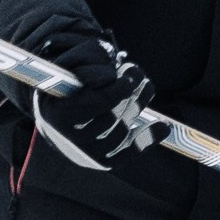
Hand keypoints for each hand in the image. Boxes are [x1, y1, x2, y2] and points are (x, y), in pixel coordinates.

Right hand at [33, 32, 164, 170]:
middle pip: (112, 118)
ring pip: (122, 133)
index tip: (128, 73)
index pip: (98, 104)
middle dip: (130, 93)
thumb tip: (112, 73)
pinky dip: (147, 139)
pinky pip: (128, 154)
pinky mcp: (102, 162)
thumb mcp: (69, 62)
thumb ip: (88, 57)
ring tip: (145, 86)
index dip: (119, 89)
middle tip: (136, 73)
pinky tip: (163, 126)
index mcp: (57, 114)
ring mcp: (87, 155)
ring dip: (139, 106)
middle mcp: (70, 140)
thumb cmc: (66, 82)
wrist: (56, 114)